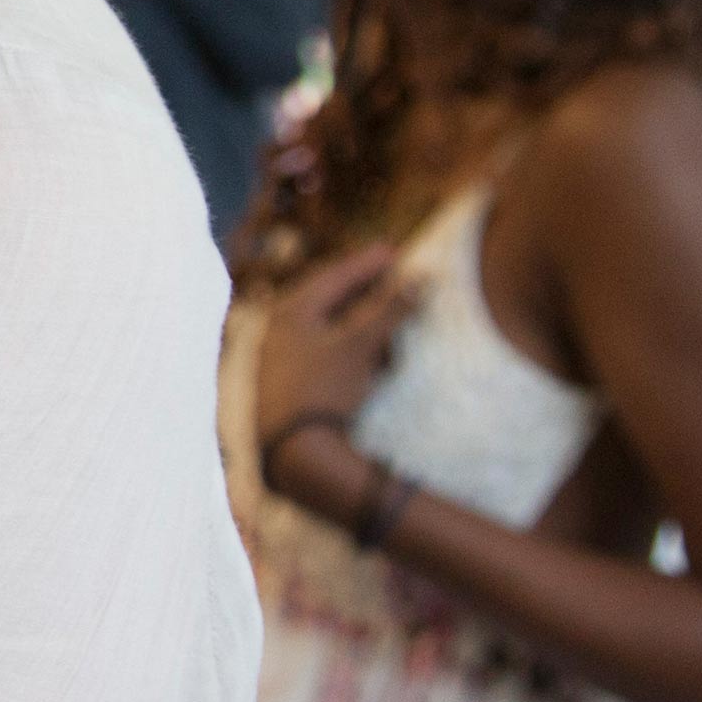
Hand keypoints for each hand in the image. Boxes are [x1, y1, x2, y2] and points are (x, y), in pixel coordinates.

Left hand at [251, 242, 405, 509]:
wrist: (295, 449)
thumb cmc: (324, 389)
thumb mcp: (359, 345)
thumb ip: (389, 310)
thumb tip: (421, 278)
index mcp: (289, 311)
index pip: (333, 276)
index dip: (367, 263)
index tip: (395, 252)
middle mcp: (280, 329)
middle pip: (329, 298)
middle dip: (364, 288)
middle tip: (393, 275)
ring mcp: (283, 356)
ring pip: (329, 325)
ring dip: (361, 318)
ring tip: (391, 310)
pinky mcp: (293, 382)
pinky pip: (327, 352)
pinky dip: (353, 346)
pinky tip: (375, 353)